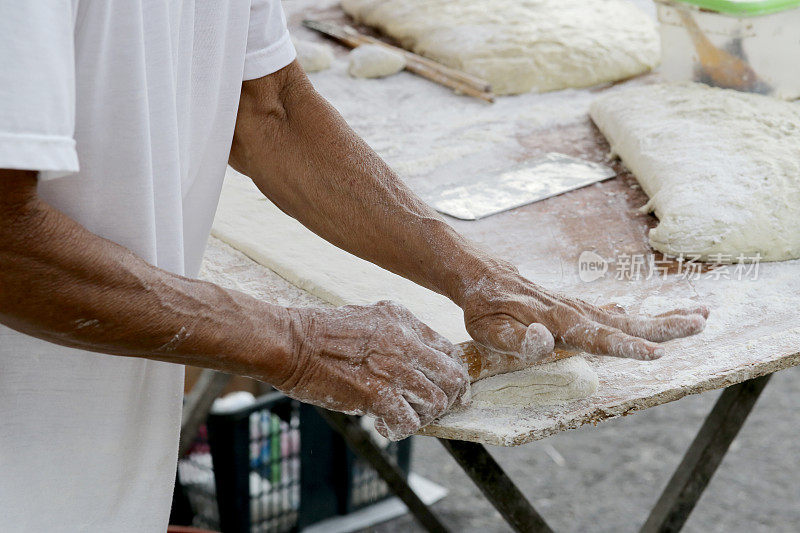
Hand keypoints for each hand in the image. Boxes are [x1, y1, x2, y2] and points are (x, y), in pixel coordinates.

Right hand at [278, 301, 469, 439]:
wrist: (290, 342)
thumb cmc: (319, 332)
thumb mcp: (367, 317)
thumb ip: (396, 334)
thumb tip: (415, 360)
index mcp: (403, 319)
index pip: (448, 351)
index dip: (450, 375)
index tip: (445, 390)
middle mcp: (406, 342)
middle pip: (454, 377)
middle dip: (448, 398)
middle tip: (431, 410)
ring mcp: (394, 369)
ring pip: (436, 403)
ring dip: (423, 416)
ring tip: (402, 417)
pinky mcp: (377, 395)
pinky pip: (408, 423)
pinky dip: (398, 430)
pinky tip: (383, 426)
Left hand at [460, 262, 708, 363]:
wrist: (481, 276)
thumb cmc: (484, 309)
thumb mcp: (490, 331)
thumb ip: (519, 340)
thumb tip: (546, 340)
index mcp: (557, 322)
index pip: (597, 337)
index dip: (626, 347)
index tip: (656, 353)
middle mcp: (573, 312)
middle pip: (625, 323)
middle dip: (664, 325)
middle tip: (701, 322)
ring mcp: (578, 308)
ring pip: (626, 316)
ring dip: (663, 317)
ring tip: (700, 315)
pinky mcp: (576, 307)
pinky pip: (614, 313)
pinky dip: (640, 316)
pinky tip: (659, 317)